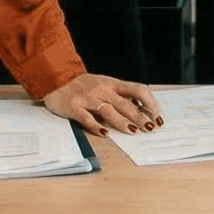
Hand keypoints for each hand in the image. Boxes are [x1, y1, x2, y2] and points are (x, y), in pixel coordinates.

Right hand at [41, 72, 162, 135]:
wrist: (55, 80)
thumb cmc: (84, 86)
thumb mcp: (104, 85)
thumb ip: (120, 96)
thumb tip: (143, 110)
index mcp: (112, 84)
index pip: (137, 90)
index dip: (150, 102)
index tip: (157, 115)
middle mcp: (102, 89)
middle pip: (125, 103)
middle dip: (140, 116)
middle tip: (150, 128)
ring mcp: (87, 97)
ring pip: (108, 110)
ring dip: (122, 122)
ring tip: (133, 131)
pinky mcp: (73, 106)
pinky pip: (86, 117)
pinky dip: (96, 126)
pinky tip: (104, 133)